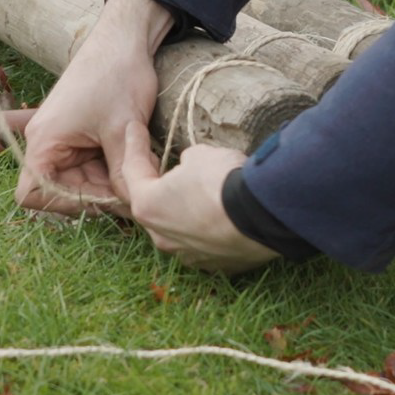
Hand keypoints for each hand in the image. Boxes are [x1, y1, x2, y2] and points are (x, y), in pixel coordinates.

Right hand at [17, 0, 171, 214]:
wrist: (126, 40)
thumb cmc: (118, 77)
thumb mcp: (123, 131)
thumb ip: (123, 175)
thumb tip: (133, 207)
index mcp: (44, 141)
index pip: (34, 194)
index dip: (66, 205)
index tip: (104, 198)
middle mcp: (46, 141)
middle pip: (61, 190)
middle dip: (98, 193)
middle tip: (134, 190)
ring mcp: (62, 138)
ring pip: (80, 180)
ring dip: (109, 181)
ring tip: (140, 168)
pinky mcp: (78, 134)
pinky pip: (89, 164)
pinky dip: (111, 167)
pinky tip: (135, 157)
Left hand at [119, 122, 279, 272]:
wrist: (262, 214)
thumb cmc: (223, 180)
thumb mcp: (200, 155)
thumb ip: (188, 162)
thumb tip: (191, 167)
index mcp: (148, 206)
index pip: (133, 169)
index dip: (134, 144)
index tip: (132, 129)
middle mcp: (162, 237)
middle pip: (152, 205)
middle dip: (153, 184)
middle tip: (155, 162)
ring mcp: (189, 255)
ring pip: (177, 228)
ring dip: (180, 209)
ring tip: (191, 190)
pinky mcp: (215, 265)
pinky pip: (204, 241)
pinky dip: (206, 227)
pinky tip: (217, 214)